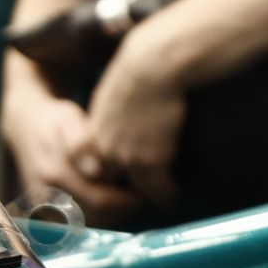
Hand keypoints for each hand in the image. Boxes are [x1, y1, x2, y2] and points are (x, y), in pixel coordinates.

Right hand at [1, 85, 143, 226]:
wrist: (23, 126)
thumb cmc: (54, 120)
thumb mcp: (69, 119)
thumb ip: (82, 142)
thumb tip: (95, 170)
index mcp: (56, 173)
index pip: (101, 200)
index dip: (128, 200)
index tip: (144, 188)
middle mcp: (47, 195)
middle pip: (96, 217)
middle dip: (123, 210)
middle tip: (141, 195)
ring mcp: (43, 206)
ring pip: (87, 224)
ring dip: (111, 216)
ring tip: (126, 198)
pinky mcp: (42, 210)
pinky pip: (75, 224)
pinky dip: (95, 217)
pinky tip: (107, 202)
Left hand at [86, 24, 185, 208]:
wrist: (154, 65)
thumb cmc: (140, 66)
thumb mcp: (113, 90)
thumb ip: (111, 110)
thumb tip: (119, 111)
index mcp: (95, 130)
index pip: (93, 164)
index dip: (106, 175)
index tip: (117, 182)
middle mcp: (105, 148)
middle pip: (107, 184)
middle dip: (120, 194)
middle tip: (135, 201)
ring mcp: (126, 156)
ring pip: (133, 191)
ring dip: (147, 198)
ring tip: (160, 202)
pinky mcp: (151, 160)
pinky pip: (157, 189)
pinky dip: (166, 195)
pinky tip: (174, 197)